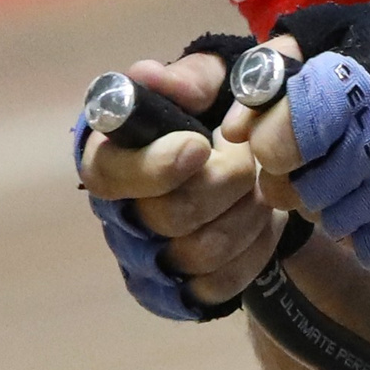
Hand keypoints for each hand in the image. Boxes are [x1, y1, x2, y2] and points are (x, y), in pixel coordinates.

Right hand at [76, 47, 282, 317]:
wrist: (260, 169)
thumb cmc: (223, 117)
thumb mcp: (216, 82)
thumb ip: (190, 77)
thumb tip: (152, 78)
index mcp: (108, 156)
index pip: (110, 174)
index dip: (156, 165)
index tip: (200, 146)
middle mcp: (117, 212)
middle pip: (168, 216)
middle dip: (225, 183)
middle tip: (249, 159)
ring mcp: (144, 258)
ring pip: (199, 253)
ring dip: (245, 216)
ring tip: (257, 188)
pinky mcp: (175, 292)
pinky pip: (217, 286)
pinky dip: (252, 253)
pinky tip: (258, 224)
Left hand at [224, 0, 369, 267]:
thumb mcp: (346, 34)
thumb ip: (279, 66)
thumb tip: (231, 121)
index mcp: (349, 92)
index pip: (271, 146)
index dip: (271, 142)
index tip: (288, 134)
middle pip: (294, 190)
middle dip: (294, 176)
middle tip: (318, 157)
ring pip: (328, 220)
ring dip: (331, 202)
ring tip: (354, 174)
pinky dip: (366, 229)